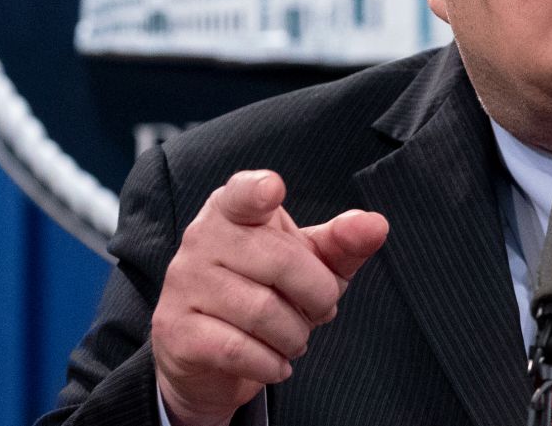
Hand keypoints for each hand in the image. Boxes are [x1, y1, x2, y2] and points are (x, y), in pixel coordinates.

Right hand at [151, 170, 388, 425]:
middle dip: (317, 294)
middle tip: (321, 309)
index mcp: (234, 211)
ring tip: (294, 337)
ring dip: (295, 335)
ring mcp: (184, 284)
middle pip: (280, 262)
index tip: (273, 188)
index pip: (242, 194)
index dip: (257, 190)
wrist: (211, 358)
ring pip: (261, 312)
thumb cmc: (269, 293)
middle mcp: (201, 239)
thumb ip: (343, 242)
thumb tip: (376, 224)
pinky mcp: (176, 331)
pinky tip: (276, 363)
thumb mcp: (312, 264)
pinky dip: (270, 363)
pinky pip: (237, 349)